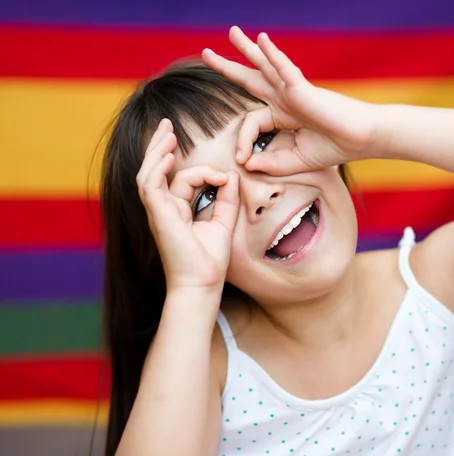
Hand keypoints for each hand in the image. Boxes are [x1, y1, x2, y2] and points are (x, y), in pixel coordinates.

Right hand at [136, 119, 239, 290]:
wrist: (203, 284)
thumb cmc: (210, 261)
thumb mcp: (224, 223)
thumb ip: (227, 199)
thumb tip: (230, 175)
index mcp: (178, 211)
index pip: (184, 180)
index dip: (206, 173)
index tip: (225, 177)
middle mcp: (164, 209)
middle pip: (157, 171)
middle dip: (161, 146)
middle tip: (167, 124)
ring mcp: (158, 212)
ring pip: (150, 174)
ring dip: (157, 151)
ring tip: (166, 131)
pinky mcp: (158, 216)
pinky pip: (151, 186)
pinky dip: (157, 168)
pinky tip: (167, 155)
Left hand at [202, 26, 375, 175]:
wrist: (360, 140)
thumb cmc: (334, 148)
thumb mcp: (296, 161)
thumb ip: (272, 164)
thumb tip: (247, 163)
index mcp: (282, 115)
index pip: (251, 123)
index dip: (243, 141)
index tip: (243, 159)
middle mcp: (284, 99)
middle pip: (250, 80)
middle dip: (227, 68)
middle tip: (206, 54)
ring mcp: (293, 91)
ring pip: (265, 66)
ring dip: (247, 49)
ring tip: (231, 33)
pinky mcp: (303, 89)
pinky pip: (284, 69)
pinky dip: (273, 55)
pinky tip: (262, 40)